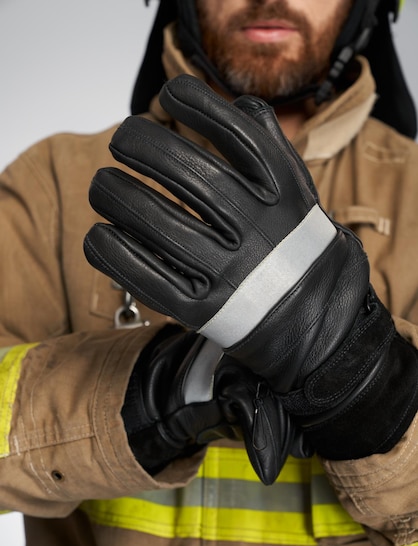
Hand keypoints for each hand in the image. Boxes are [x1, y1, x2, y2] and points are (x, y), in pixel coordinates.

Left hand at [85, 75, 417, 463]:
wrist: (314, 321)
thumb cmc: (295, 246)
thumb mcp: (299, 191)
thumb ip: (271, 144)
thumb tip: (234, 102)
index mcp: (282, 194)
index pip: (236, 131)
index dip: (195, 102)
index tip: (170, 95)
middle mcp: (256, 229)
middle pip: (186, 173)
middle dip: (139, 144)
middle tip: (120, 141)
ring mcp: (228, 272)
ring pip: (156, 222)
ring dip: (115, 195)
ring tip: (103, 185)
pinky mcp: (201, 311)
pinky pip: (144, 277)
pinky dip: (111, 251)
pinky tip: (101, 234)